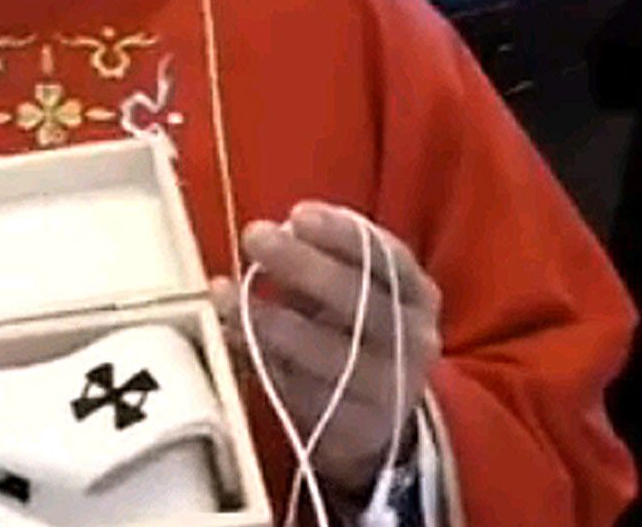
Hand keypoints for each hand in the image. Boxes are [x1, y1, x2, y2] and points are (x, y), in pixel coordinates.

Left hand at [210, 202, 441, 502]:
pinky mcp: (354, 426)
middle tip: (254, 235)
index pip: (388, 257)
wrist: (377, 417)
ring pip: (328, 353)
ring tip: (224, 293)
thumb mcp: (351, 291)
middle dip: (304, 266)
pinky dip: (260, 359)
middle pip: (361, 300)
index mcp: (417, 294)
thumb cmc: (353, 332)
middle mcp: (413, 338)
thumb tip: (268, 235)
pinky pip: (301, 390)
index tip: (298, 214)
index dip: (342, 235)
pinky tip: (228, 333)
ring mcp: (388, 387)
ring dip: (269, 321)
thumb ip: (319, 262)